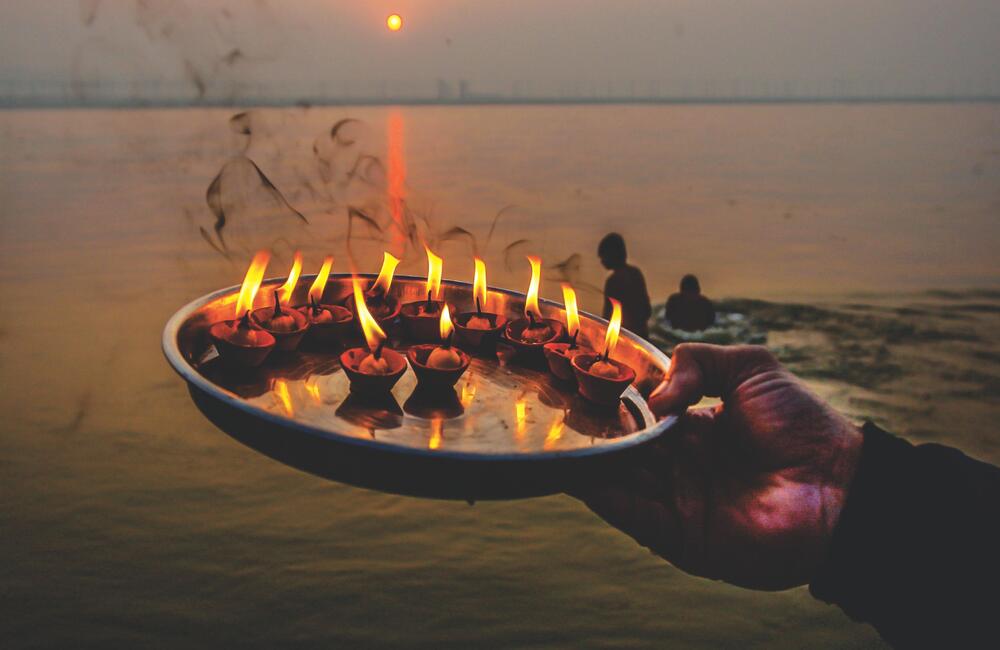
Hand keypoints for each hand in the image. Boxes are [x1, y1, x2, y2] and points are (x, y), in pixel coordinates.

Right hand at [574, 344, 862, 589]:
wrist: (843, 484)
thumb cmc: (803, 424)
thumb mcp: (751, 368)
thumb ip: (699, 360)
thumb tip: (655, 395)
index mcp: (693, 431)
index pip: (638, 418)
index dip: (609, 403)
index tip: (574, 383)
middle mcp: (680, 467)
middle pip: (622, 451)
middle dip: (590, 434)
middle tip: (552, 413)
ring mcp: (679, 503)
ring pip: (620, 482)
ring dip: (589, 464)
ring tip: (553, 442)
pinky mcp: (683, 536)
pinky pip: (635, 516)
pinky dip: (605, 498)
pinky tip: (580, 476)